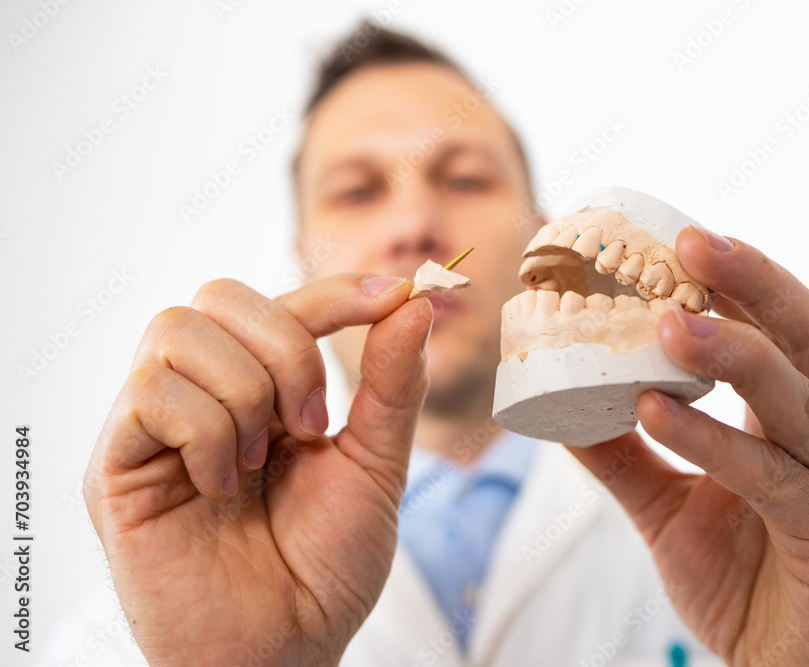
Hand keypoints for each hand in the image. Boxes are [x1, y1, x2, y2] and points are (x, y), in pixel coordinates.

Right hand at [84, 274, 431, 665]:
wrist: (287, 647)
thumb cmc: (325, 565)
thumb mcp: (375, 465)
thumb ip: (392, 384)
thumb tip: (413, 299)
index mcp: (260, 389)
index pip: (283, 304)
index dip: (336, 291)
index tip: (395, 293)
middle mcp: (201, 394)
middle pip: (219, 295)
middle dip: (287, 351)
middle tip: (310, 424)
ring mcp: (154, 426)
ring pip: (179, 331)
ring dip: (245, 394)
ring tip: (258, 463)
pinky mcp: (116, 464)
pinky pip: (151, 391)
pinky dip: (205, 433)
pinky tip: (220, 486)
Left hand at [569, 228, 808, 665]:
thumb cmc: (744, 580)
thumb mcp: (668, 505)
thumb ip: (622, 454)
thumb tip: (558, 405)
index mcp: (799, 419)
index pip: (781, 328)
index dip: (740, 279)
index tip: (680, 237)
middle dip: (756, 281)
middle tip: (693, 242)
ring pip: (796, 396)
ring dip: (734, 352)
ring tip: (670, 323)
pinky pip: (770, 476)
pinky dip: (711, 440)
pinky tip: (657, 413)